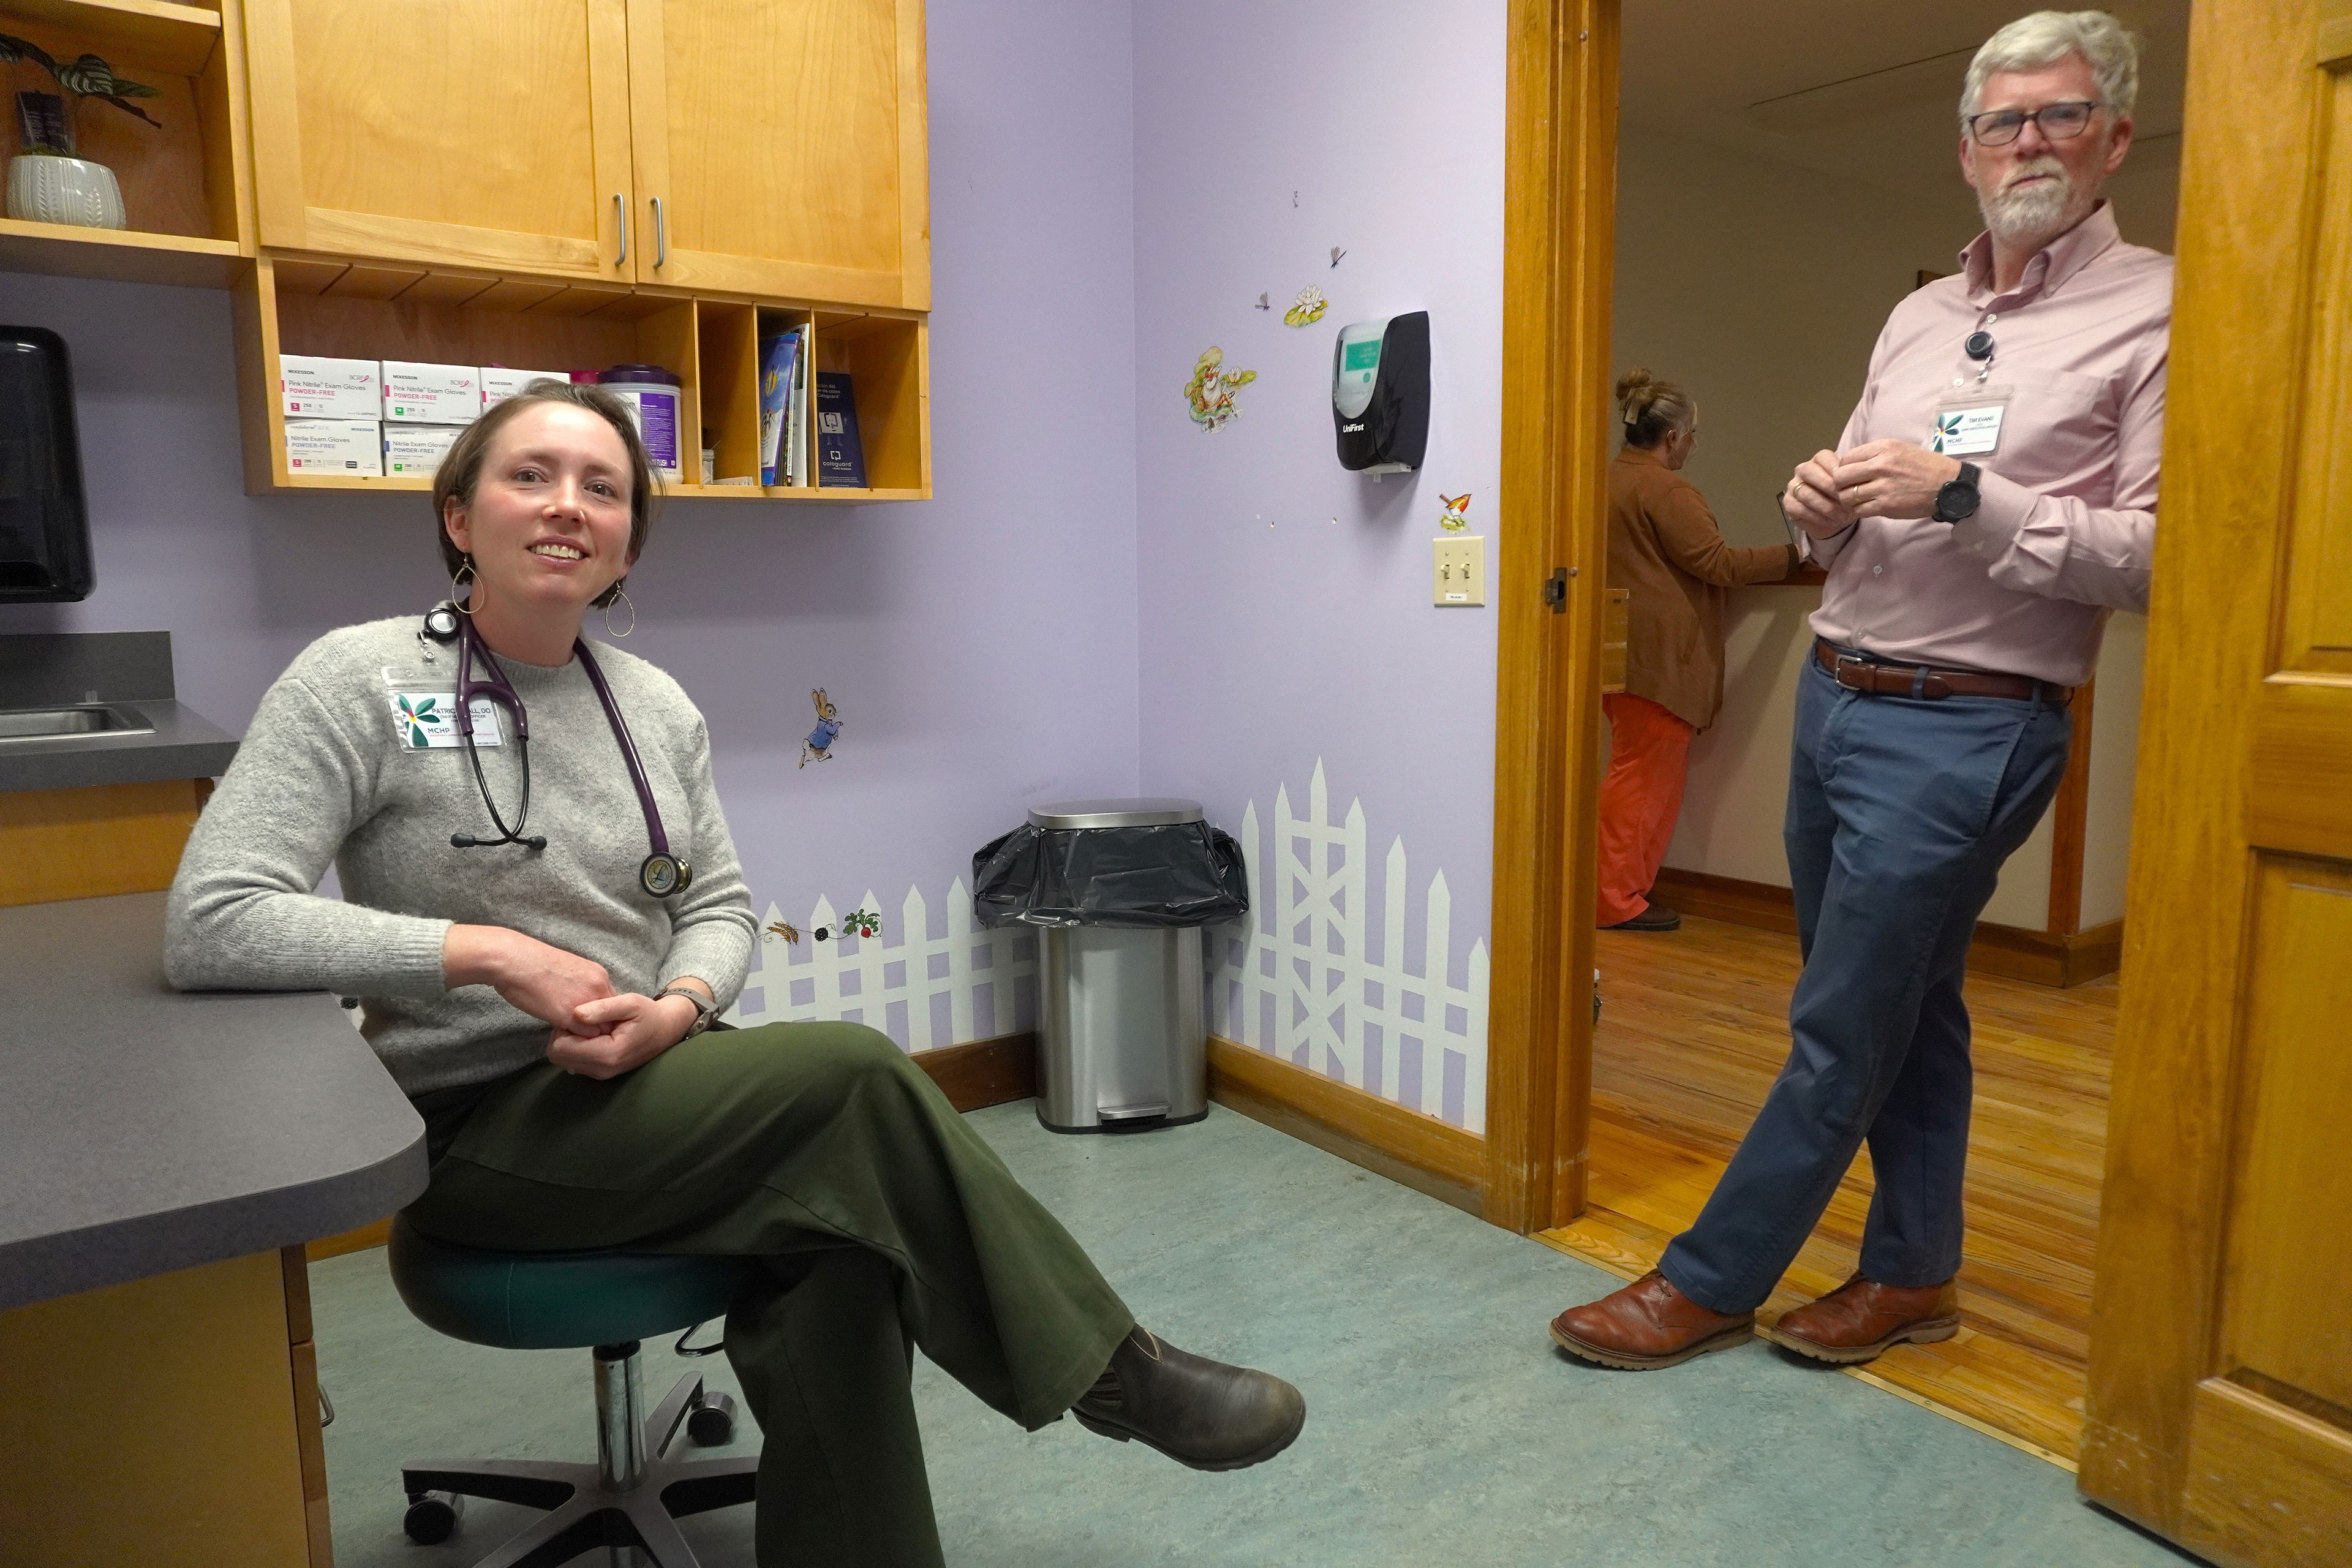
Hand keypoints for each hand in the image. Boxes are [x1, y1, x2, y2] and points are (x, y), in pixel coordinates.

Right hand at [443, 924, 613, 1029]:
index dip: (602, 1017)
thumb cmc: (532, 963)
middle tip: (582, 1033)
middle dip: (598, 1027)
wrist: (513, 959)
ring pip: (599, 1030)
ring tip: (569, 1033)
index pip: (613, 1005)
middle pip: (611, 1018)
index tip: (590, 1023)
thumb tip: (583, 1003)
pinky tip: (559, 1032)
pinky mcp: (568, 1015)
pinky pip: (582, 1036)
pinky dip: (574, 1039)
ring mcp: (585, 1001)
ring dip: (586, 1035)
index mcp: (598, 974)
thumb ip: (583, 987)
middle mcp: (598, 987)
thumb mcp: (569, 971)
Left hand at [548, 991, 702, 1079]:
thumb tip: (575, 1013)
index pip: (560, 1047)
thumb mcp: (630, 1003)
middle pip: (557, 1056)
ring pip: (562, 1060)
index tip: (577, 1014)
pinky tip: (590, 1034)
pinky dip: (575, 1047)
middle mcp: (602, 1070)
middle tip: (580, 1019)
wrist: (666, 1031)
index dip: (562, 1027)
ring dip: (567, 1041)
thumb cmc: (649, 1014)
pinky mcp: (600, 1073)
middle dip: (562, 1035)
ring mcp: (601, 1074)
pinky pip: (572, 1061)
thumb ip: (602, 1007)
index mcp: (608, 1054)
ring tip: (586, 1025)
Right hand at [1783, 450, 1858, 538]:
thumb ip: (1851, 481)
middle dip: (1829, 487)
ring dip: (1826, 507)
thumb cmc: (1844, 498)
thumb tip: (1855, 484)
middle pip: (1809, 471)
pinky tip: (1831, 522)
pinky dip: (1818, 517)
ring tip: (1843, 517)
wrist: (1835, 519)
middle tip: (1846, 500)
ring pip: (1805, 493)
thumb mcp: (1851, 487)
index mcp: (1819, 460)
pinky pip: (1800, 509)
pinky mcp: (1789, 503)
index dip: (1836, 470)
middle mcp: (1803, 470)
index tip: (1850, 483)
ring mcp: (1793, 486)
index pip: (1823, 457)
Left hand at [1832, 439, 1961, 520]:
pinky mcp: (1886, 505)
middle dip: (1840, 484)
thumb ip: (1875, 454)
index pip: (1846, 458)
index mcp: (1883, 448)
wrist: (1948, 485)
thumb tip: (1850, 462)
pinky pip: (1858, 510)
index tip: (1850, 474)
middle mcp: (1881, 465)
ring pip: (1847, 495)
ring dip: (1847, 499)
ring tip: (1855, 500)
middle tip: (1847, 488)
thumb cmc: (1924, 466)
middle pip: (1840, 477)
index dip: (1844, 467)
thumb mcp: (1900, 448)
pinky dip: (1857, 511)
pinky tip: (1864, 508)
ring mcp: (1883, 486)